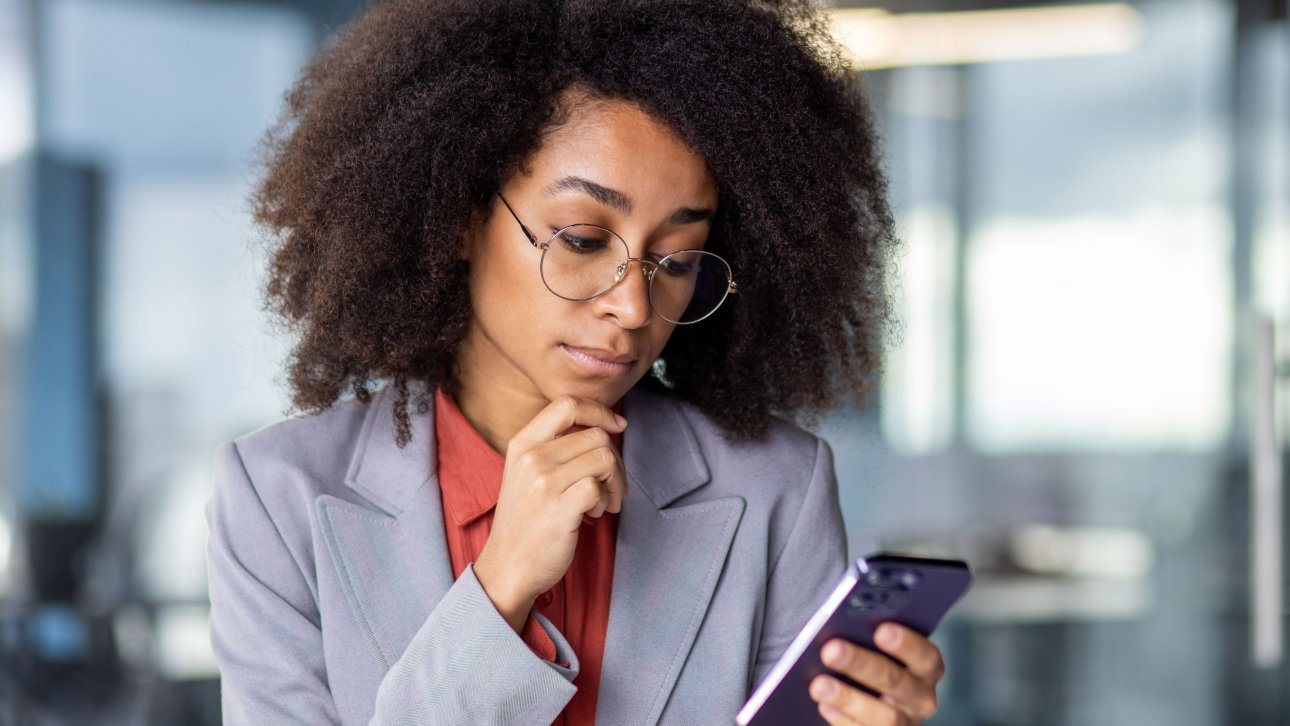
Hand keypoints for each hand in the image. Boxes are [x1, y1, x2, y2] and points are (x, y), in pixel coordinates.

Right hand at [473, 395, 629, 629]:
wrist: (508, 567)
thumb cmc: (525, 520)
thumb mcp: (526, 472)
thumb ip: (554, 446)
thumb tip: (601, 427)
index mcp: (523, 443)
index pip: (568, 404)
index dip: (599, 411)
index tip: (617, 425)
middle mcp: (532, 457)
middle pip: (596, 434)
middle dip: (616, 460)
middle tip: (613, 484)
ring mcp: (544, 483)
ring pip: (604, 459)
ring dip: (614, 482)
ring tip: (603, 502)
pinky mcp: (559, 508)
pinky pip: (599, 487)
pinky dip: (605, 500)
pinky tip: (594, 514)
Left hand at [809, 623, 944, 724]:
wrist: (875, 705)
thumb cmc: (873, 666)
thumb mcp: (879, 651)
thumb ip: (868, 638)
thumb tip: (840, 624)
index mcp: (927, 667)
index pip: (925, 654)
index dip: (906, 643)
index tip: (881, 631)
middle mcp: (922, 697)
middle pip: (897, 681)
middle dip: (862, 664)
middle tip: (831, 651)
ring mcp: (907, 723)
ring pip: (885, 716)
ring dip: (849, 699)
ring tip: (819, 685)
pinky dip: (844, 720)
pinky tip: (825, 706)